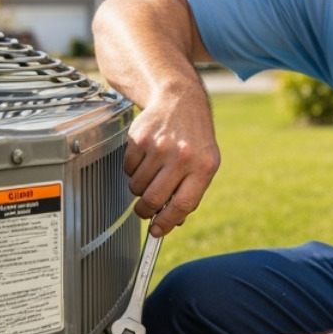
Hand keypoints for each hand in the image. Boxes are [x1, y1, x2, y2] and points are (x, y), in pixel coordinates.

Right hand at [123, 95, 219, 235]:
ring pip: (137, 186)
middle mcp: (182, 157)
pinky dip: (132, 170)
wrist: (180, 101)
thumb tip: (172, 223)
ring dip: (138, 188)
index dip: (167, 223)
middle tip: (143, 211)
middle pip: (154, 199)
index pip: (183, 204)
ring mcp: (160, 146)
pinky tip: (145, 158)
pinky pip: (127, 168)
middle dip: (145, 211)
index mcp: (203, 167)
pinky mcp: (140, 138)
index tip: (157, 232)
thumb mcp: (204, 164)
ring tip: (150, 175)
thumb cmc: (194, 138)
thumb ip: (190, 194)